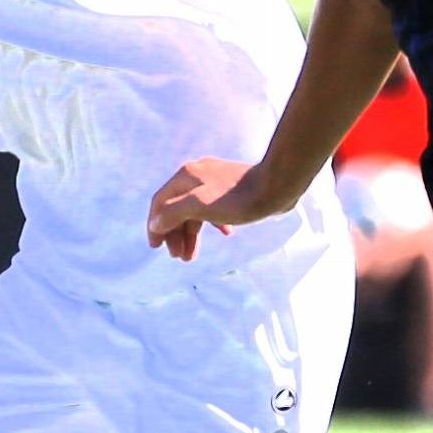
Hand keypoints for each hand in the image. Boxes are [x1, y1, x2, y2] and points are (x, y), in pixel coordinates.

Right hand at [146, 158, 280, 261]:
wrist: (277, 186)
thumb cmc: (237, 198)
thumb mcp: (200, 205)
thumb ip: (173, 213)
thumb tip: (155, 224)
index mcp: (186, 176)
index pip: (160, 203)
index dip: (155, 226)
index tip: (156, 247)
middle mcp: (196, 176)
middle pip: (176, 208)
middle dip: (175, 234)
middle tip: (179, 257)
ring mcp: (214, 181)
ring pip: (195, 211)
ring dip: (191, 234)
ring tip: (191, 256)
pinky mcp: (231, 189)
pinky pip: (213, 209)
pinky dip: (213, 224)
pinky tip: (225, 234)